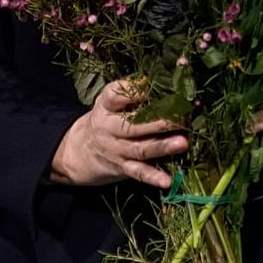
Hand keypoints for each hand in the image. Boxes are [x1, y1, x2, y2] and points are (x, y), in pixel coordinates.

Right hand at [49, 79, 187, 187]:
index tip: (152, 87)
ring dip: (162, 146)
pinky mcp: (122, 167)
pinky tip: (167, 180)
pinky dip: (153, 177)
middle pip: (132, 125)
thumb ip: (131, 93)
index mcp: (105, 107)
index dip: (133, 92)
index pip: (115, 96)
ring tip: (182, 143)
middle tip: (180, 118)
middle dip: (158, 122)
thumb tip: (161, 82)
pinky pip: (138, 172)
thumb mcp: (110, 103)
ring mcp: (116, 149)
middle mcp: (109, 128)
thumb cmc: (106, 120)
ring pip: (140, 148)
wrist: (79, 152)